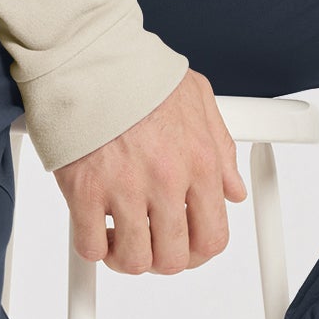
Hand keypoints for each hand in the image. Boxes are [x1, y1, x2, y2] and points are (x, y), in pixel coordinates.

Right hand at [55, 69, 246, 275]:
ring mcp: (124, 190)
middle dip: (162, 259)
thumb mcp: (199, 102)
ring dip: (126, 258)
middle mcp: (166, 182)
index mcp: (200, 164)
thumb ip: (221, 150)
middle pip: (172, 258)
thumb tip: (233, 190)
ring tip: (120, 241)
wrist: (92, 58)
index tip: (186, 247)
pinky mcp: (85, 191)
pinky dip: (93, 247)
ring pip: (132, 259)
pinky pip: (90, 246)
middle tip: (152, 245)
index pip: (212, 237)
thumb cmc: (140, 76)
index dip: (198, 252)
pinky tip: (95, 229)